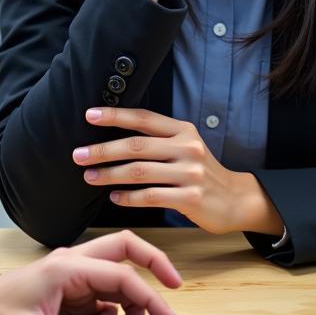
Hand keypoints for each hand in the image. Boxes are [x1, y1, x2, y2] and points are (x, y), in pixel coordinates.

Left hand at [0, 231, 182, 314]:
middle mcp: (74, 266)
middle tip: (175, 291)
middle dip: (153, 266)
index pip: (120, 274)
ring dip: (133, 299)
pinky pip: (105, 297)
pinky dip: (116, 313)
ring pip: (117, 276)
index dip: (150, 296)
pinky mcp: (71, 295)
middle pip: (124, 251)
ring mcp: (74, 279)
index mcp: (66, 268)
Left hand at [74, 108, 282, 236]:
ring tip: (89, 177)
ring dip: (110, 175)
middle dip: (103, 150)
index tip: (89, 115)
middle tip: (79, 155)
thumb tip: (113, 136)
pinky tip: (114, 197)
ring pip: (139, 172)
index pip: (143, 118)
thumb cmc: (200, 171)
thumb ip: (157, 139)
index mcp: (182, 130)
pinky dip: (128, 197)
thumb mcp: (185, 146)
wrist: (237, 199)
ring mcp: (190, 173)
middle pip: (136, 146)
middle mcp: (186, 147)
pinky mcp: (191, 199)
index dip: (115, 116)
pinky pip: (151, 196)